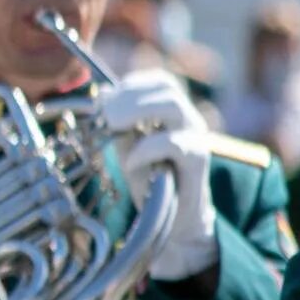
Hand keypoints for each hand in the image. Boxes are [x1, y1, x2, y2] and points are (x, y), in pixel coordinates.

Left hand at [100, 70, 218, 280]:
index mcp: (174, 112)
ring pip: (174, 106)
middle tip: (104, 115)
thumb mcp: (127, 145)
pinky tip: (131, 162)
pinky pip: (175, 143)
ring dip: (137, 111)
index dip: (130, 86)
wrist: (173, 218)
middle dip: (129, 96)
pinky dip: (146, 148)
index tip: (104, 102)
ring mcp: (196, 138)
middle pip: (167, 88)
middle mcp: (189, 120)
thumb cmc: (149, 179)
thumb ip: (118, 123)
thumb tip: (101, 97)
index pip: (159, 81)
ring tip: (114, 126)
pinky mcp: (198, 161)